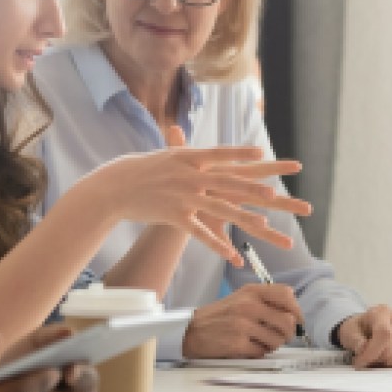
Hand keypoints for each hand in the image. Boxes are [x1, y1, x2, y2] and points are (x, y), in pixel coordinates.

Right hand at [89, 128, 311, 265]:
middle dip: (252, 189)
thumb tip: (193, 136)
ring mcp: (183, 196)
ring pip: (219, 208)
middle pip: (227, 182)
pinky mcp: (175, 216)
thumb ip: (184, 148)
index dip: (241, 154)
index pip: (220, 154)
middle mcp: (189, 175)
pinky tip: (233, 255)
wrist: (115, 186)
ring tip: (265, 226)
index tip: (262, 155)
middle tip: (275, 194)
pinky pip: (200, 233)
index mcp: (189, 157)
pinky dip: (217, 245)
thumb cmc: (141, 169)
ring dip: (244, 217)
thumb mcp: (166, 155)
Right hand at [181, 284, 304, 357]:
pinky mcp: (238, 343)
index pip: (286, 295)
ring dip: (273, 345)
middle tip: (280, 336)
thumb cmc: (220, 316)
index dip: (296, 310)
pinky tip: (248, 347)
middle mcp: (248, 305)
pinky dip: (259, 353)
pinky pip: (263, 352)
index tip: (296, 319)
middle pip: (287, 322)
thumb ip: (265, 300)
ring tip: (260, 342)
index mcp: (251, 291)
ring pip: (278, 340)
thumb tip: (294, 311)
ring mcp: (243, 324)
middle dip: (288, 333)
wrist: (192, 330)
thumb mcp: (241, 298)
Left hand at [336, 306, 391, 368]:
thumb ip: (355, 340)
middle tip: (363, 359)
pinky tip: (384, 355)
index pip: (384, 333)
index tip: (361, 362)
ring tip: (372, 355)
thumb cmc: (358, 328)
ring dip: (383, 361)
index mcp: (381, 312)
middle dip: (375, 358)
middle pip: (391, 347)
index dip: (373, 351)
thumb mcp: (349, 331)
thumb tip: (363, 348)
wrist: (365, 326)